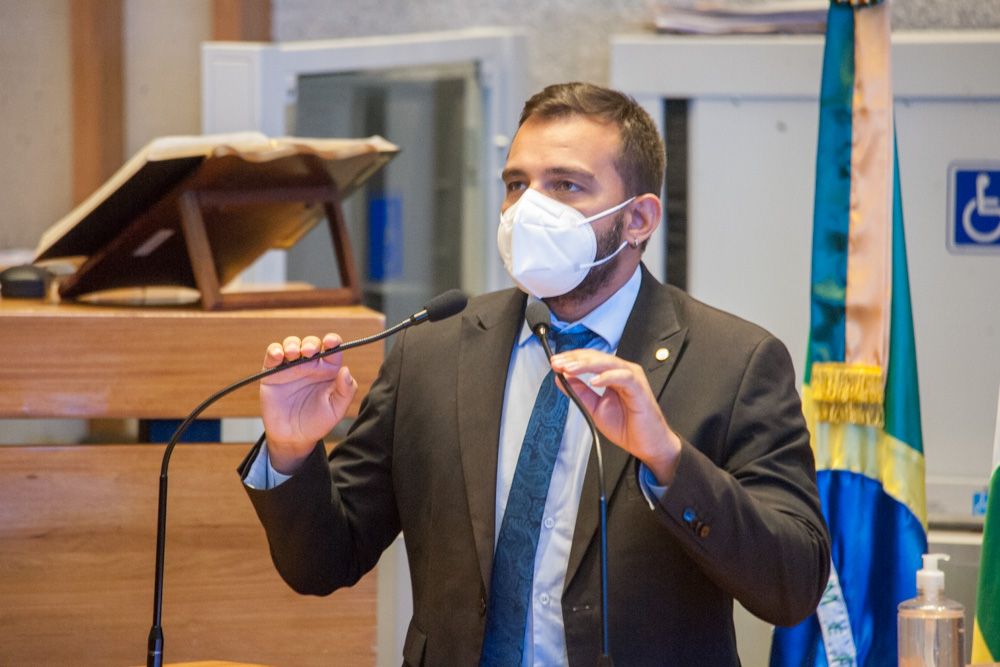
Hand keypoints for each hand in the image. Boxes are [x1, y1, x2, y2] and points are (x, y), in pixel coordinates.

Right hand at [259, 333, 357, 474]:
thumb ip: (346, 391)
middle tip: (309, 352)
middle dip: (310, 343)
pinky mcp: (273, 373)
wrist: (293, 438)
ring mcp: (291, 368)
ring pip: (291, 345)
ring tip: (293, 353)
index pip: (332, 350)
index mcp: (328, 371)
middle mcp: (310, 365)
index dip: (332, 341)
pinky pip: (273, 356)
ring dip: (292, 344)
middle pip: (311, 344)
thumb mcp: (336, 410)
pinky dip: (274, 351)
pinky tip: (278, 355)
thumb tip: (346, 370)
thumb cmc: (317, 423)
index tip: (331, 341)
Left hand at [550, 349, 680, 484]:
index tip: (554, 362)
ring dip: (586, 365)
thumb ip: (580, 392)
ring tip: (569, 369)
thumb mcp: (595, 408)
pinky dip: (608, 377)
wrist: (647, 445)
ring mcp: (632, 378)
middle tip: (557, 363)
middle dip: (574, 359)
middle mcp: (623, 372)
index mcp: (612, 374)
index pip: (590, 359)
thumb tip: (561, 379)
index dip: (571, 359)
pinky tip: (594, 380)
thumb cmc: (627, 426)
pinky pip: (623, 377)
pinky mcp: (640, 388)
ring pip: (608, 363)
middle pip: (597, 357)